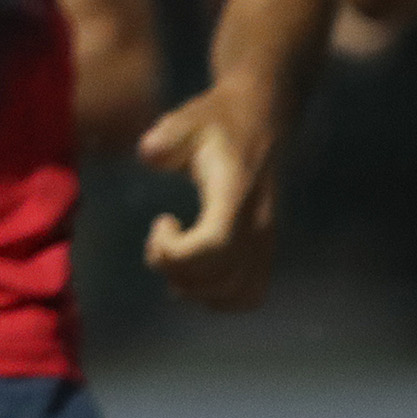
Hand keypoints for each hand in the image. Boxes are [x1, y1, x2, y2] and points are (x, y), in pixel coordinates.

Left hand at [138, 80, 280, 308]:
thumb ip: (163, 138)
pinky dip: (219, 298)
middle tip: (158, 239)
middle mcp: (258, 226)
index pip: (215, 245)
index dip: (178, 250)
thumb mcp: (185, 120)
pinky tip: (195, 274)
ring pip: (235, 293)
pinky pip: (250, 295)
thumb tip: (150, 158)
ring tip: (174, 255)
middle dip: (176, 269)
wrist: (260, 120)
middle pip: (220, 277)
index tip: (161, 221)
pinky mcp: (267, 250)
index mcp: (235, 195)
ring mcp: (267, 242)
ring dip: (194, 287)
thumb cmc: (217, 122)